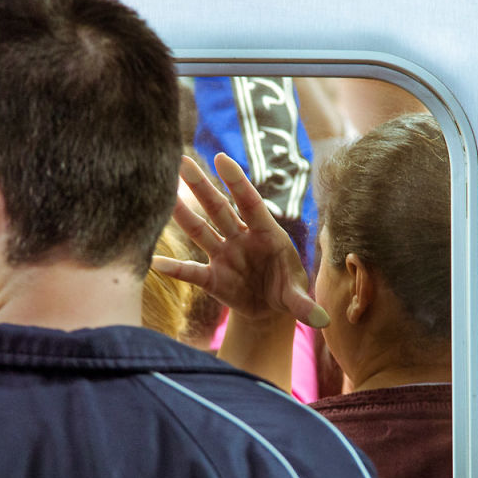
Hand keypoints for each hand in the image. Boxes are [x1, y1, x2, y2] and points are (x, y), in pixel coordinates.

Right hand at [152, 153, 328, 328]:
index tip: (221, 158)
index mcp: (266, 233)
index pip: (250, 203)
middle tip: (181, 160)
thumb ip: (304, 305)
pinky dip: (174, 269)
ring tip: (162, 196)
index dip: (236, 182)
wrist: (271, 310)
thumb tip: (323, 319)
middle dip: (201, 186)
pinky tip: (153, 262)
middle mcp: (241, 238)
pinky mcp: (212, 277)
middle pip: (218, 208)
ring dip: (182, 215)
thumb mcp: (296, 297)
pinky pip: (190, 272)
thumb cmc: (287, 292)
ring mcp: (224, 256)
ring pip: (200, 230)